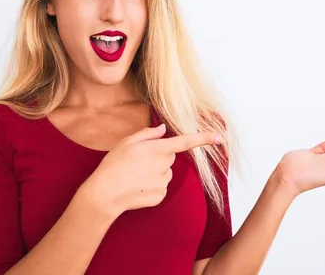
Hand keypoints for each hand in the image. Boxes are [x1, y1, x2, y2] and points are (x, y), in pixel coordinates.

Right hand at [83, 123, 221, 216]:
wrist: (105, 194)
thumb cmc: (113, 165)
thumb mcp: (127, 143)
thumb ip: (147, 134)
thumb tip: (163, 129)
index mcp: (157, 149)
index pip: (185, 141)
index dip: (204, 138)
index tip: (219, 137)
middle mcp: (164, 165)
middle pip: (169, 157)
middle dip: (158, 157)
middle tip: (137, 162)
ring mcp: (163, 182)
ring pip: (166, 173)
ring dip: (155, 172)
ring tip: (135, 175)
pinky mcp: (161, 195)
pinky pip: (161, 187)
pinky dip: (152, 186)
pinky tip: (137, 187)